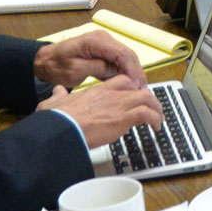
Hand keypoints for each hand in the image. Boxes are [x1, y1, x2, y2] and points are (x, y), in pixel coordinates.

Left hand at [33, 31, 142, 87]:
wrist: (45, 61)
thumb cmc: (56, 66)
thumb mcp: (75, 71)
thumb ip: (98, 69)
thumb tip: (118, 73)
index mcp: (96, 41)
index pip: (122, 54)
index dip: (132, 70)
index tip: (137, 85)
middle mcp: (103, 38)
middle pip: (128, 55)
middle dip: (136, 72)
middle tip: (142, 90)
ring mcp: (104, 43)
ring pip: (126, 57)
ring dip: (133, 72)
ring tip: (138, 89)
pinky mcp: (104, 50)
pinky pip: (119, 60)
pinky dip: (125, 72)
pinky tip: (129, 84)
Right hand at [37, 75, 161, 146]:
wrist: (60, 129)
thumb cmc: (56, 119)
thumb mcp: (53, 102)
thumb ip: (58, 95)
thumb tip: (58, 91)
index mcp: (96, 91)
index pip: (122, 81)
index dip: (132, 87)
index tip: (135, 96)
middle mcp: (110, 95)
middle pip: (139, 88)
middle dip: (148, 98)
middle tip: (152, 109)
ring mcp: (118, 106)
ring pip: (147, 99)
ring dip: (156, 109)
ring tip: (158, 119)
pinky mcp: (123, 119)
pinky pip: (146, 114)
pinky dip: (155, 120)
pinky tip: (156, 127)